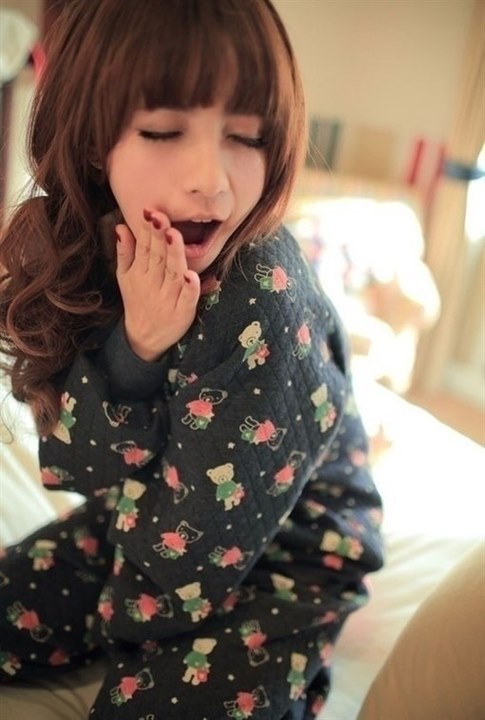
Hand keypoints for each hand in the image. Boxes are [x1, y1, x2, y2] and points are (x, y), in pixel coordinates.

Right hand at [115, 210, 200, 360]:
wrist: (144, 339)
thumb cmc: (138, 301)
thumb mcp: (125, 277)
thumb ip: (124, 252)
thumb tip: (120, 226)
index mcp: (140, 273)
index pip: (144, 248)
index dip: (147, 230)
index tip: (150, 211)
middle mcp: (154, 284)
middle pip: (158, 257)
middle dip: (159, 236)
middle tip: (161, 217)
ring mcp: (169, 298)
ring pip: (173, 273)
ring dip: (174, 255)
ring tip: (174, 235)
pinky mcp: (183, 312)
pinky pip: (187, 298)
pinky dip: (190, 288)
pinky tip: (192, 276)